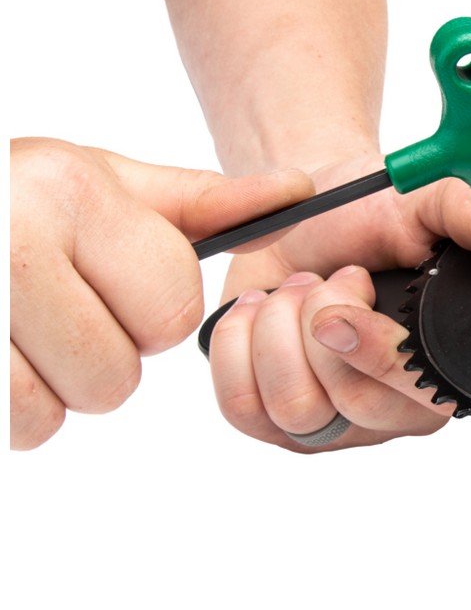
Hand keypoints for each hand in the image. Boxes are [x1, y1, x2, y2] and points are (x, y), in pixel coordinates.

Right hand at [9, 138, 312, 448]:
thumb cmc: (24, 201)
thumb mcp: (108, 184)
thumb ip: (207, 203)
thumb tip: (302, 193)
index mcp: (75, 191)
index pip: (172, 311)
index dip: (150, 314)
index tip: (108, 284)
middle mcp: (13, 238)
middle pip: (119, 375)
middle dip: (102, 356)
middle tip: (60, 310)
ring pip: (62, 409)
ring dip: (53, 388)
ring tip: (24, 331)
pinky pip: (12, 425)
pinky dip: (12, 409)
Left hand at [208, 153, 470, 451]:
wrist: (304, 217)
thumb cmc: (367, 215)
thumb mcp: (416, 200)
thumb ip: (460, 207)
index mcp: (442, 364)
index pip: (422, 397)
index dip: (380, 354)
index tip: (347, 304)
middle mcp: (392, 407)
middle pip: (353, 405)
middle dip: (323, 323)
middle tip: (328, 276)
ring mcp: (332, 422)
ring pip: (296, 411)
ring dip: (281, 331)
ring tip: (296, 289)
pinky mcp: (273, 421)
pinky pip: (243, 409)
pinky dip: (238, 347)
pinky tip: (260, 311)